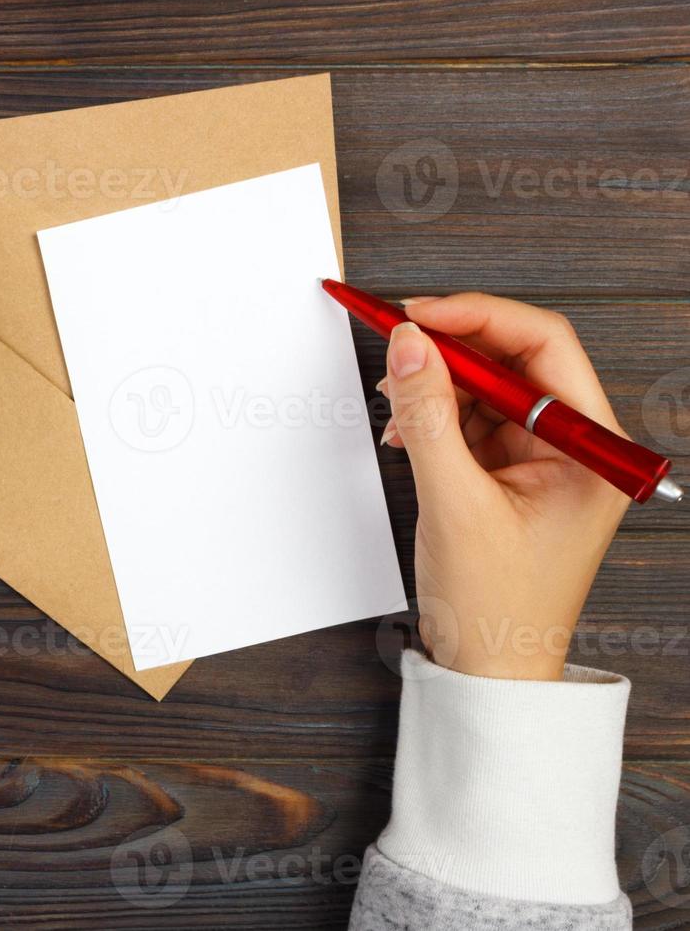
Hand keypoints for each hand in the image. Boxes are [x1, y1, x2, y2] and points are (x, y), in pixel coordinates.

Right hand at [379, 293, 629, 680]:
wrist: (488, 672)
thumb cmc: (495, 608)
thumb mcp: (453, 503)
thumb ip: (428, 416)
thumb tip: (407, 346)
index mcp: (591, 451)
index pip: (544, 346)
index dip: (478, 319)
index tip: (419, 314)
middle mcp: (577, 448)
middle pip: (515, 360)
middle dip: (451, 349)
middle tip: (397, 341)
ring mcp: (544, 461)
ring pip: (488, 387)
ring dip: (437, 385)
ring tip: (396, 403)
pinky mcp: (513, 474)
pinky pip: (472, 420)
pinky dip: (435, 416)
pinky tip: (406, 429)